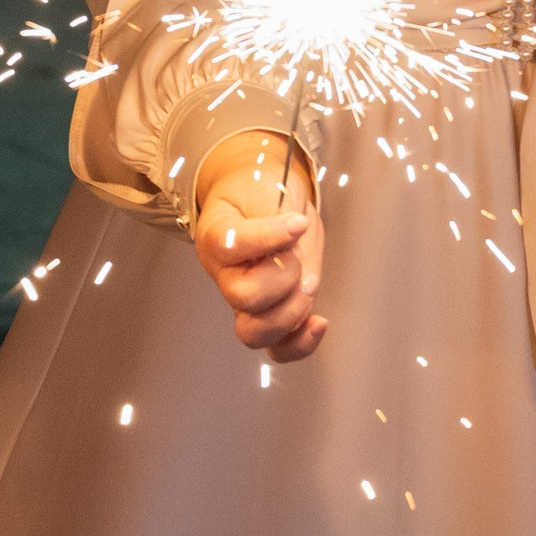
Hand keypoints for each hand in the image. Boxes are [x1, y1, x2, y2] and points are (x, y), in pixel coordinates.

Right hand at [192, 130, 326, 361]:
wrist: (264, 200)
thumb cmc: (260, 193)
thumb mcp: (265, 187)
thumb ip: (275, 212)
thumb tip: (293, 233)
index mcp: (216, 237)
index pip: (231, 246)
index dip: (268, 238)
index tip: (297, 223)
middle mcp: (225, 274)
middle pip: (242, 297)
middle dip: (283, 277)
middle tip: (297, 256)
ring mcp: (245, 301)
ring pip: (255, 333)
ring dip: (292, 312)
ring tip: (308, 284)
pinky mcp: (270, 315)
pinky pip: (278, 348)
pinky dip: (301, 343)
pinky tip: (319, 322)